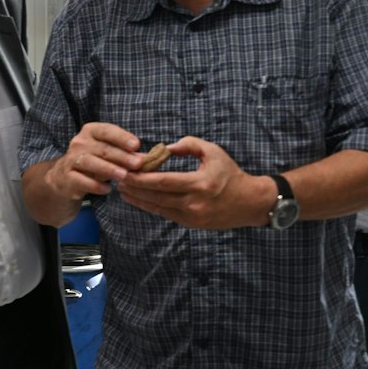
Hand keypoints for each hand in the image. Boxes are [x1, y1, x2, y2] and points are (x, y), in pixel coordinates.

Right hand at [50, 122, 153, 200]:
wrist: (66, 178)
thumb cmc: (95, 162)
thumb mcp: (111, 154)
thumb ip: (128, 154)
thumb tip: (152, 159)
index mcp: (91, 131)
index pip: (107, 131)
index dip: (122, 137)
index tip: (137, 145)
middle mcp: (79, 143)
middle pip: (103, 149)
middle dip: (121, 156)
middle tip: (137, 164)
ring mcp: (71, 160)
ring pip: (91, 163)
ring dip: (109, 169)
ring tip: (124, 176)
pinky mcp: (67, 177)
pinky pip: (82, 181)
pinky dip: (95, 185)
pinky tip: (108, 190)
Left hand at [114, 136, 272, 229]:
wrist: (249, 203)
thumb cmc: (231, 174)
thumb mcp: (214, 152)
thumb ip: (190, 145)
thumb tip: (167, 147)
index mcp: (200, 184)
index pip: (163, 182)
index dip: (142, 178)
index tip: (127, 171)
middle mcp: (194, 203)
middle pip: (156, 197)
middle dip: (135, 188)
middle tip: (118, 179)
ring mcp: (191, 216)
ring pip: (158, 208)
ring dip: (138, 199)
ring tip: (123, 190)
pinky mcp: (190, 224)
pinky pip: (165, 214)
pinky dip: (150, 206)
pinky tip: (139, 198)